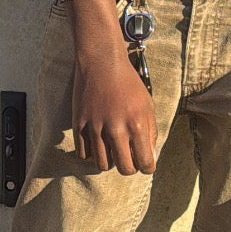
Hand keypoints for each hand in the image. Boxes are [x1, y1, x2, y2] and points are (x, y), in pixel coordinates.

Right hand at [68, 0, 155, 173]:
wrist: (102, 63)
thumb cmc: (129, 83)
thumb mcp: (148, 105)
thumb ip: (151, 132)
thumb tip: (148, 154)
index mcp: (137, 125)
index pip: (145, 163)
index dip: (147, 167)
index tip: (145, 163)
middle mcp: (116, 130)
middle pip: (124, 169)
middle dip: (129, 168)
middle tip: (129, 159)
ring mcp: (95, 128)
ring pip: (102, 164)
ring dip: (109, 161)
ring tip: (112, 151)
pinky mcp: (79, 124)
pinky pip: (83, 154)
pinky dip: (91, 153)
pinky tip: (97, 144)